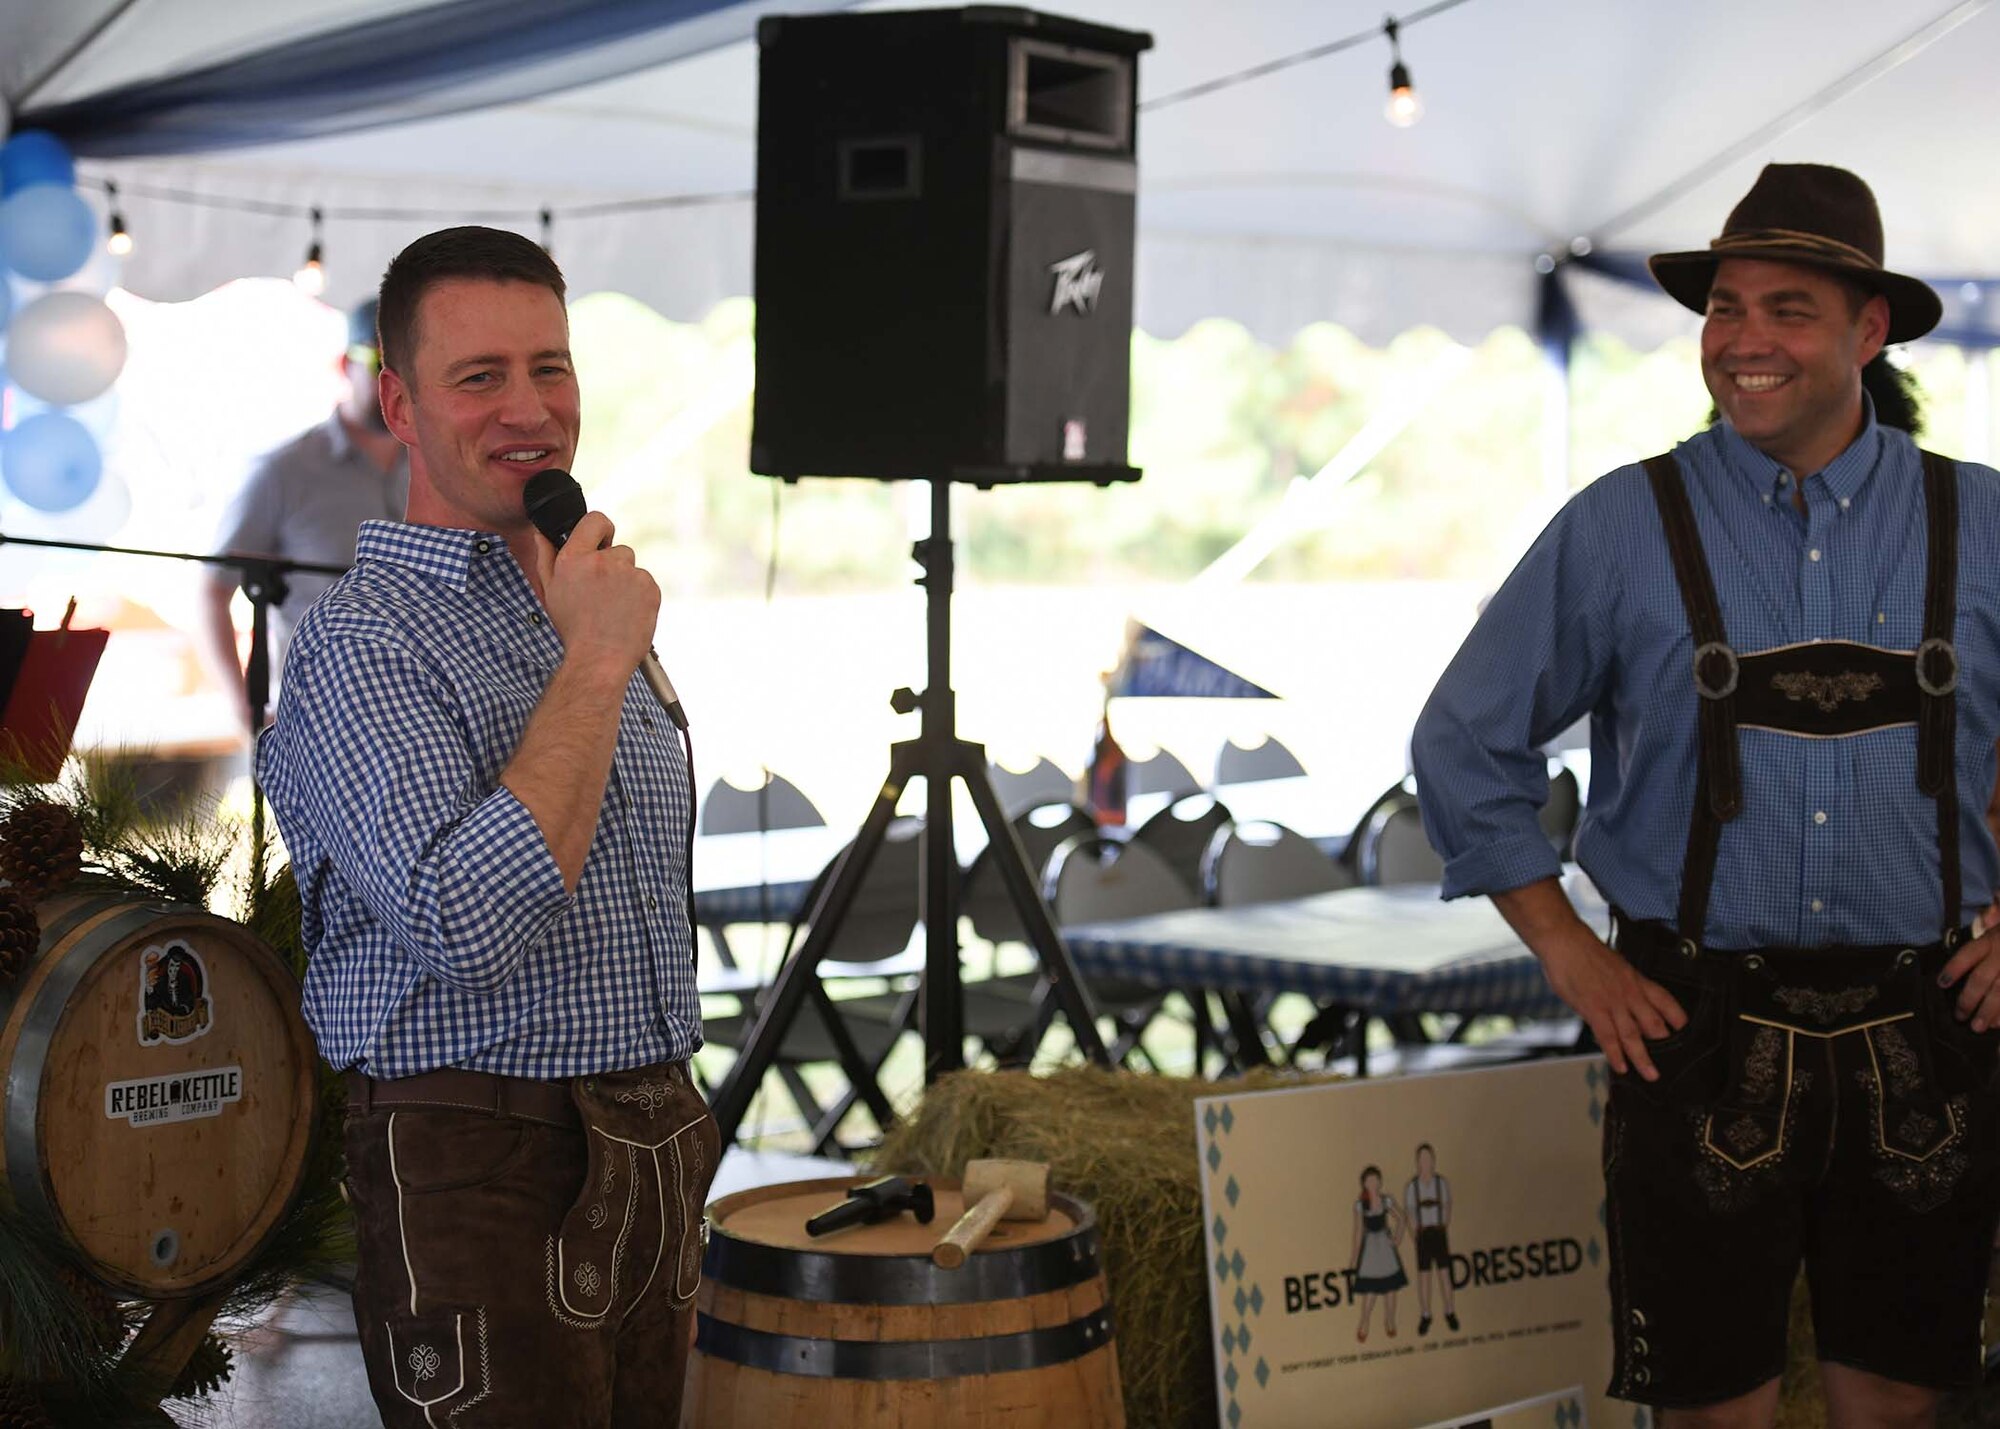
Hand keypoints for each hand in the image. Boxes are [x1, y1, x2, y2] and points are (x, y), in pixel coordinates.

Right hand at [532, 511, 659, 675]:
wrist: (599, 658)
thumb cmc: (574, 627)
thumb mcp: (550, 591)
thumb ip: (546, 556)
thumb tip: (542, 532)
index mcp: (575, 559)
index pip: (596, 520)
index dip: (600, 529)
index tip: (601, 541)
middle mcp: (603, 562)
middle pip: (618, 548)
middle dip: (612, 564)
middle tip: (601, 592)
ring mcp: (630, 574)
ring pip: (632, 567)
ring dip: (626, 580)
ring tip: (613, 606)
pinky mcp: (650, 588)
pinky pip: (646, 582)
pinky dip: (640, 594)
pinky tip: (626, 612)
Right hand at [1538, 931, 1686, 1079]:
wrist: (1565, 941)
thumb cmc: (1584, 952)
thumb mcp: (1613, 965)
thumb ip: (1621, 985)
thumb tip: (1622, 1001)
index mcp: (1636, 980)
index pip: (1665, 1000)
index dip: (1677, 1018)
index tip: (1684, 1032)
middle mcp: (1630, 994)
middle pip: (1655, 1024)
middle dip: (1665, 1046)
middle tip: (1671, 1064)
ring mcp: (1613, 1003)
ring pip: (1634, 1036)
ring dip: (1643, 1058)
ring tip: (1651, 1075)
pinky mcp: (1594, 1009)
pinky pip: (1608, 1037)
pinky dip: (1615, 1055)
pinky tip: (1621, 1068)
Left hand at [1938, 925, 1999, 1031]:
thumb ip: (1992, 917)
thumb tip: (1985, 915)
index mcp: (1993, 940)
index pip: (1969, 954)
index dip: (1954, 968)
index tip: (1942, 983)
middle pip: (1982, 978)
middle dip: (1968, 999)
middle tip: (1959, 1016)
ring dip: (1988, 1012)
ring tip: (1977, 1027)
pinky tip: (1998, 1024)